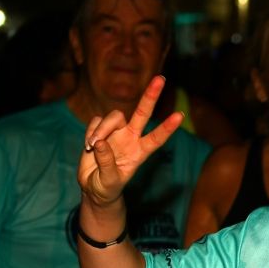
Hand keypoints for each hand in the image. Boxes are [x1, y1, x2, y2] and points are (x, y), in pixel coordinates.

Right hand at [77, 75, 184, 207]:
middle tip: (161, 79)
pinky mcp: (100, 130)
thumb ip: (106, 163)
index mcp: (140, 152)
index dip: (167, 127)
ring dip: (102, 129)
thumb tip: (100, 142)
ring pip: (113, 117)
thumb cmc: (106, 187)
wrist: (93, 187)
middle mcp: (131, 138)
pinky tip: (88, 146)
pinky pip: (96, 121)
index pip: (157, 138)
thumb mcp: (108, 181)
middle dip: (150, 96)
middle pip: (143, 113)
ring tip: (92, 146)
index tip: (180, 116)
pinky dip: (91, 131)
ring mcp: (116, 132)